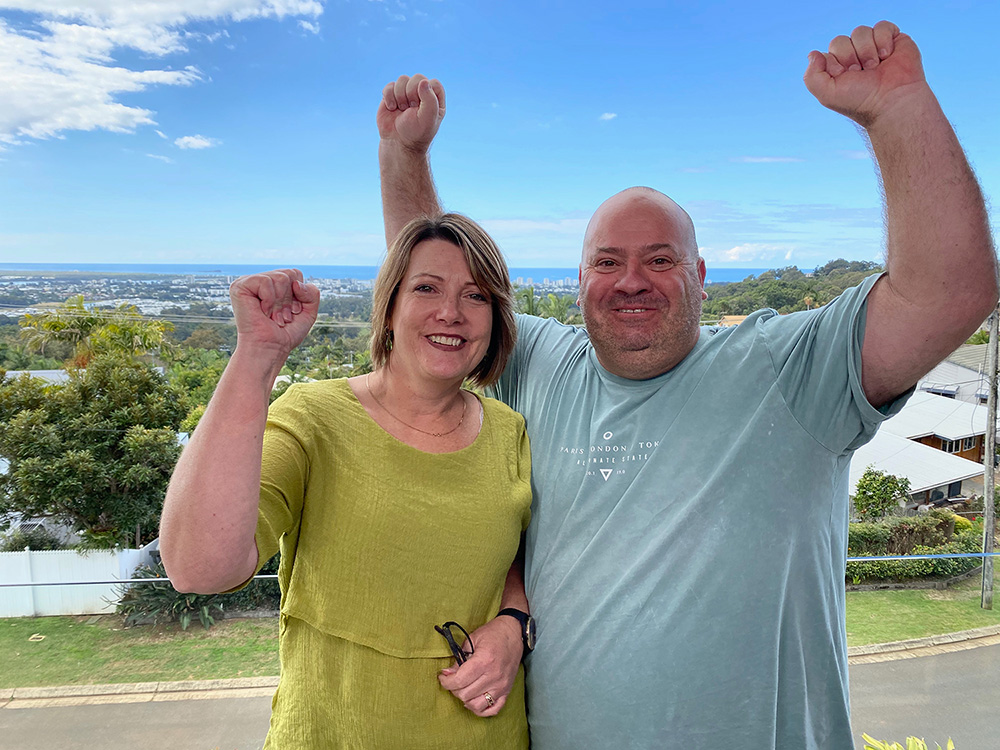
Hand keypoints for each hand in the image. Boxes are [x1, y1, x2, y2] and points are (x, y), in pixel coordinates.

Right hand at [229, 269, 319, 357]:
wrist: (270, 349)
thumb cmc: (285, 333)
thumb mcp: (308, 312)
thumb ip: (312, 293)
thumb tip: (295, 282)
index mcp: (273, 284)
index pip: (295, 273)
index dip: (298, 295)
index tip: (290, 313)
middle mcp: (260, 281)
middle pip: (289, 273)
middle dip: (290, 299)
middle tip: (280, 316)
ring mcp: (249, 282)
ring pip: (280, 277)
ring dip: (281, 303)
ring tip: (272, 316)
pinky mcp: (239, 286)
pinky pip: (266, 281)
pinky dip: (269, 300)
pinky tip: (262, 312)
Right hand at [376, 74, 445, 152]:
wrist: (398, 143)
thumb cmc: (416, 133)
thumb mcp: (428, 118)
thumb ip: (430, 99)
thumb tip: (423, 81)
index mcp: (435, 99)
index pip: (433, 83)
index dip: (426, 92)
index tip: (421, 107)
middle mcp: (421, 94)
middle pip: (417, 78)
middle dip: (412, 93)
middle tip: (411, 108)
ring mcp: (406, 93)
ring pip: (402, 79)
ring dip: (400, 95)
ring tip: (402, 109)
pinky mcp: (392, 95)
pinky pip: (389, 86)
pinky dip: (389, 96)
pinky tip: (392, 108)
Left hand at [437, 614, 521, 716]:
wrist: (513, 633)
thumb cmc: (492, 634)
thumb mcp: (472, 640)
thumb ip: (459, 659)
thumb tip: (447, 674)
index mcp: (484, 661)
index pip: (459, 681)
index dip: (446, 682)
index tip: (443, 677)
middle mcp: (493, 676)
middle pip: (465, 694)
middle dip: (454, 688)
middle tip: (452, 680)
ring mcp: (501, 686)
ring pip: (476, 705)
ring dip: (465, 699)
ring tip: (463, 689)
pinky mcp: (506, 691)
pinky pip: (492, 710)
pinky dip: (481, 709)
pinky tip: (474, 700)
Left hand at [803, 21, 926, 127]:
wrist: (892, 102)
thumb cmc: (860, 101)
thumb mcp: (827, 94)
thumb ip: (811, 76)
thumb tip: (813, 54)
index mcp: (838, 68)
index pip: (828, 52)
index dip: (834, 63)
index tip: (844, 77)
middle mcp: (854, 56)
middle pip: (840, 40)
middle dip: (849, 57)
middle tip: (860, 73)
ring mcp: (873, 47)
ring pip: (860, 31)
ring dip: (866, 51)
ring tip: (875, 67)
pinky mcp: (893, 40)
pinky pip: (882, 26)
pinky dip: (883, 39)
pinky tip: (887, 55)